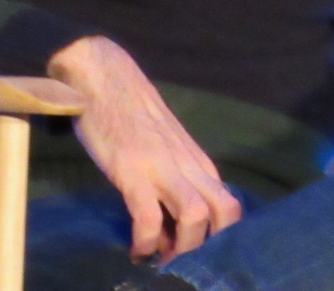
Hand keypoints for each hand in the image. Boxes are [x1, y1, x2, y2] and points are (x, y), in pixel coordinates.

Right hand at [47, 36, 241, 260]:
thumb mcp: (165, 147)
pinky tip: (135, 248)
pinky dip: (146, 242)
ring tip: (158, 257)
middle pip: (225, 213)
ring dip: (181, 248)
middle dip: (208, 248)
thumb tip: (174, 224)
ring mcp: (162, 166)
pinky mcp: (132, 169)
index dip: (218, 238)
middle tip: (179, 259)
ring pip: (197, 217)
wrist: (104, 74)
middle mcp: (188, 164)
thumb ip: (176, 177)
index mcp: (198, 161)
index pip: (230, 206)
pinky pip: (149, 218)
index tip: (194, 252)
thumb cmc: (131, 113)